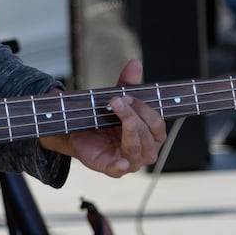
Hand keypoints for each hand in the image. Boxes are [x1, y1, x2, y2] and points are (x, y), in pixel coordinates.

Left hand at [41, 59, 164, 176]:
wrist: (78, 130)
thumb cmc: (104, 118)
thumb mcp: (117, 97)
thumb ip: (127, 82)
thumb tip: (135, 63)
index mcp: (151, 136)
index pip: (157, 124)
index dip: (144, 109)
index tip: (126, 96)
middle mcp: (145, 151)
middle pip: (148, 136)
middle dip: (133, 115)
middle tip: (116, 100)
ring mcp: (129, 161)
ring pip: (137, 150)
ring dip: (128, 129)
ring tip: (114, 110)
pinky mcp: (111, 168)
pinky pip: (119, 170)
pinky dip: (121, 166)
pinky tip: (122, 161)